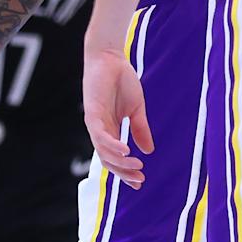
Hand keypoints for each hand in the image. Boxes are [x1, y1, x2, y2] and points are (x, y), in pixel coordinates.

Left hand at [83, 46, 152, 186]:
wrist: (110, 58)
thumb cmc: (122, 81)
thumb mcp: (136, 109)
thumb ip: (140, 129)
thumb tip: (149, 151)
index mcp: (109, 130)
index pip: (115, 157)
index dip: (126, 172)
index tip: (140, 182)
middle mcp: (100, 130)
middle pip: (108, 160)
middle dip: (123, 173)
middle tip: (139, 179)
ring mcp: (94, 123)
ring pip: (104, 152)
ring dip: (120, 162)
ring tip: (137, 166)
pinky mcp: (92, 113)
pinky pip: (101, 135)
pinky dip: (113, 145)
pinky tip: (126, 150)